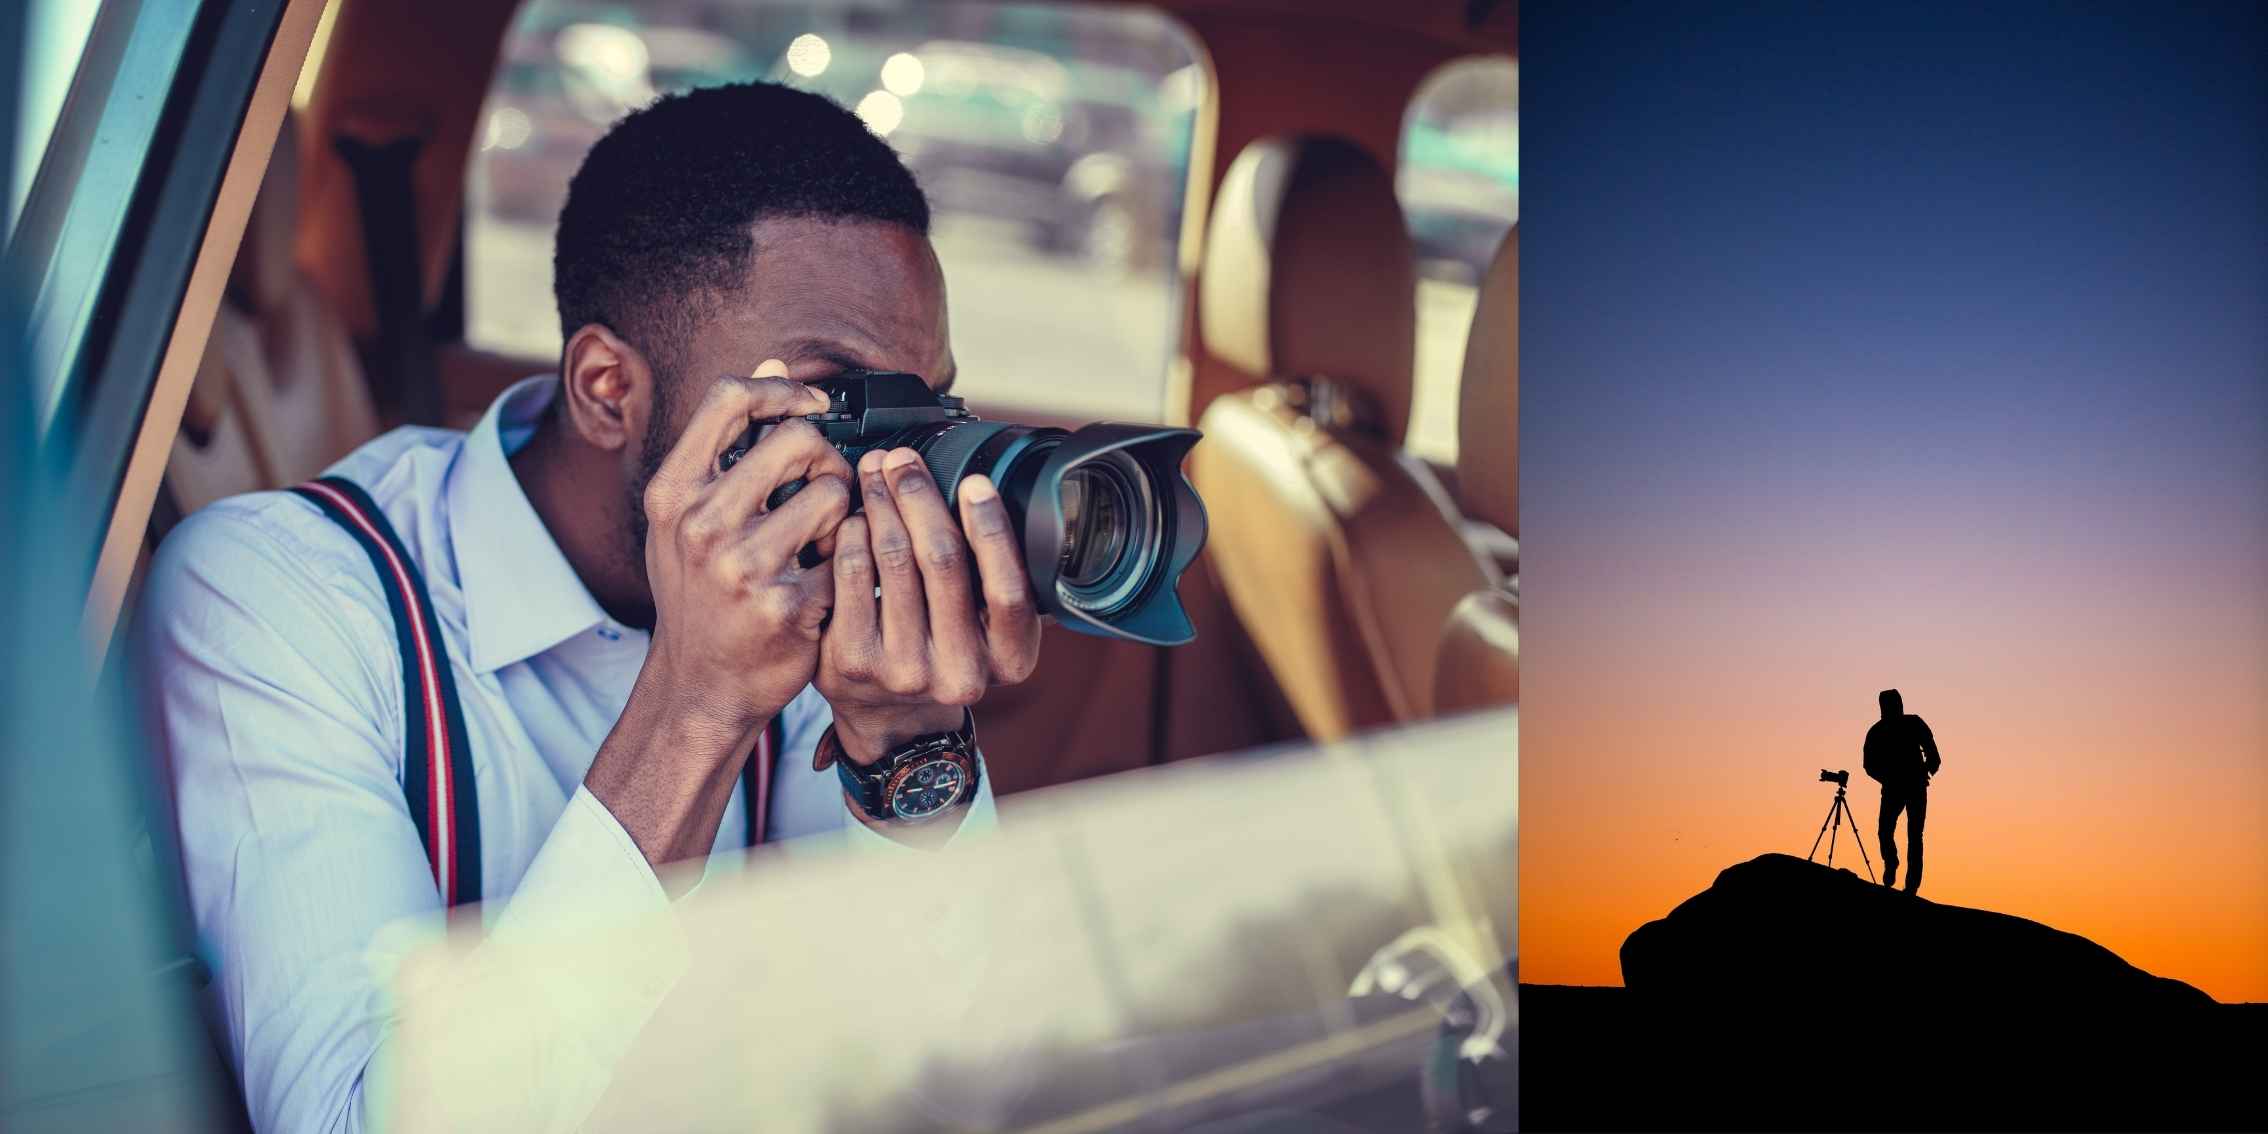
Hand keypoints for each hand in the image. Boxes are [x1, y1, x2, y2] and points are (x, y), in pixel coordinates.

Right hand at [589, 362, 849, 869]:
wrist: (701, 687)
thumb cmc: (701, 593)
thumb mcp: (691, 516)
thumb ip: (728, 443)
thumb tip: (773, 367)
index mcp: (674, 492)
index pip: (732, 398)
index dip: (785, 392)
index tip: (815, 407)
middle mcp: (700, 524)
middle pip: (799, 438)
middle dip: (827, 456)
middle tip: (826, 486)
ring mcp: (742, 566)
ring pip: (834, 492)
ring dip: (845, 511)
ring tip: (826, 538)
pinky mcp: (787, 604)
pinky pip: (849, 551)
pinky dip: (850, 561)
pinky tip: (828, 580)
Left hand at [817, 447, 1042, 765]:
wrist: (893, 717)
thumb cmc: (947, 650)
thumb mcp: (990, 628)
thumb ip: (992, 576)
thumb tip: (976, 488)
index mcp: (1008, 660)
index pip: (1007, 589)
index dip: (991, 528)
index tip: (975, 480)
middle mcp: (959, 673)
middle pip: (943, 562)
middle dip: (921, 496)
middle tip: (903, 459)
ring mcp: (902, 671)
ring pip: (892, 560)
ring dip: (882, 503)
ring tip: (874, 473)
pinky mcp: (851, 663)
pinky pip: (851, 575)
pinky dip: (852, 533)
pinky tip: (852, 515)